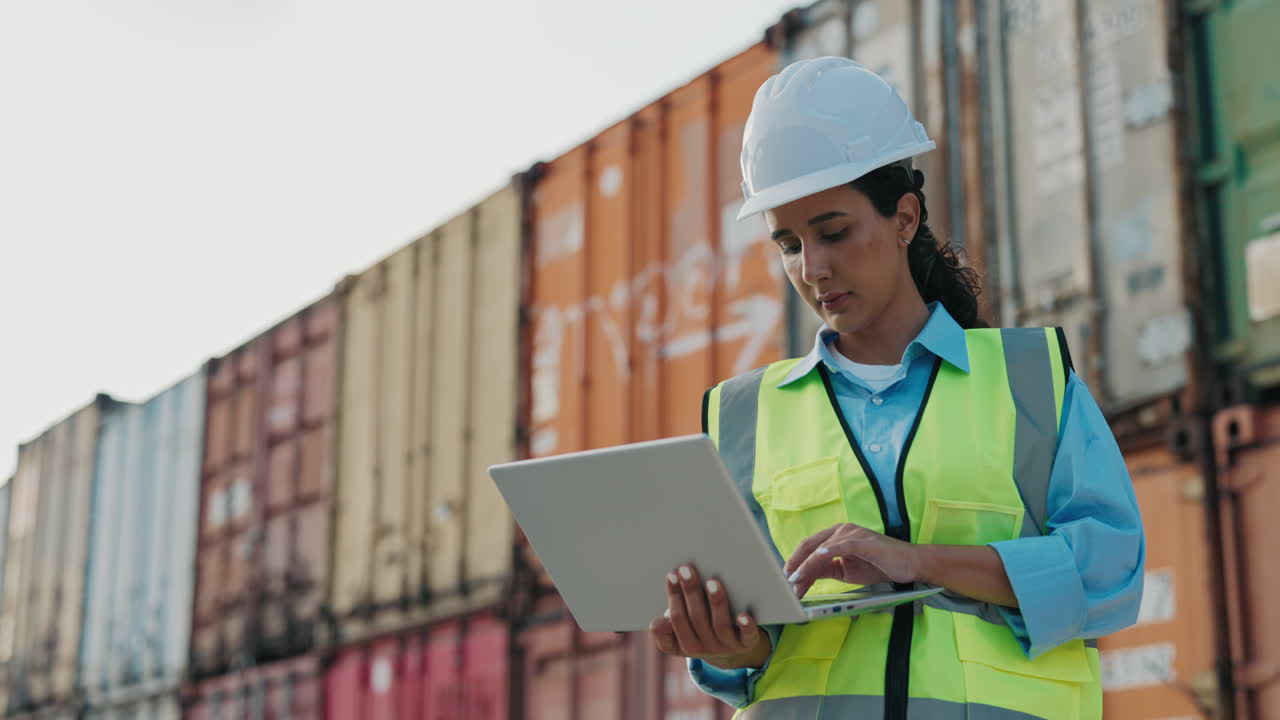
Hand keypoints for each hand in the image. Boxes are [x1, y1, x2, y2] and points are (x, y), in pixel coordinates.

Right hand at [648, 564, 771, 669]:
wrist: (733, 653)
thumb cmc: (702, 631)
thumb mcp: (681, 632)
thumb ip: (667, 625)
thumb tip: (658, 623)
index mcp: (684, 644)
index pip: (676, 619)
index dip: (673, 596)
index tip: (671, 574)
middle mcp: (704, 648)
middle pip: (696, 618)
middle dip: (690, 592)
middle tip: (686, 569)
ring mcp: (726, 646)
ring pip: (719, 625)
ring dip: (716, 603)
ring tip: (712, 582)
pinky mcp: (747, 644)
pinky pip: (747, 637)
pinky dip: (745, 626)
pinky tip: (743, 614)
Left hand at [785, 523, 921, 597]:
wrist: (909, 564)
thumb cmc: (879, 566)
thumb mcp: (846, 571)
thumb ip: (826, 570)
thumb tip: (804, 578)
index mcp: (836, 536)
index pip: (809, 548)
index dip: (794, 562)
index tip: (785, 579)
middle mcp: (841, 530)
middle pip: (810, 545)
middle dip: (794, 565)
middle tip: (784, 582)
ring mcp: (852, 533)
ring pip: (821, 548)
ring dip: (806, 566)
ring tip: (795, 581)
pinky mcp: (863, 541)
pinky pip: (841, 545)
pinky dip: (827, 552)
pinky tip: (816, 559)